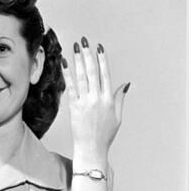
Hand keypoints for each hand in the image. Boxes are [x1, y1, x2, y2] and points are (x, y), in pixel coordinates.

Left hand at [61, 37, 129, 158]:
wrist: (91, 148)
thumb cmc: (105, 134)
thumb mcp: (117, 116)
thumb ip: (119, 98)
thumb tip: (125, 83)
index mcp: (109, 100)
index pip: (105, 74)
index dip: (102, 59)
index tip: (98, 47)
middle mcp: (97, 99)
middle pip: (92, 71)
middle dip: (88, 55)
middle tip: (84, 41)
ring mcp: (85, 102)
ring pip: (81, 77)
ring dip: (78, 60)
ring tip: (75, 48)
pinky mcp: (74, 107)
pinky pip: (70, 87)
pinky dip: (67, 75)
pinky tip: (65, 64)